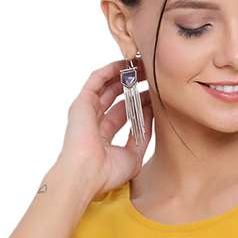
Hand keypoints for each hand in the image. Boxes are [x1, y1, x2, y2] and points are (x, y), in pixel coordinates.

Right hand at [56, 58, 153, 200]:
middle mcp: (95, 123)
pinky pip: (96, 80)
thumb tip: (151, 117)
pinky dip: (110, 71)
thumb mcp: (133, 156)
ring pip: (107, 87)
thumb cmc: (107, 172)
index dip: (141, 104)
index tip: (156, 95)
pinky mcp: (82, 102)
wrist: (87, 173)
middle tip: (151, 76)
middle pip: (117, 99)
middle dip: (134, 87)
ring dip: (124, 75)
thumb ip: (142, 137)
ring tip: (142, 65)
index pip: (125, 115)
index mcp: (104, 138)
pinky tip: (125, 64)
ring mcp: (87, 112)